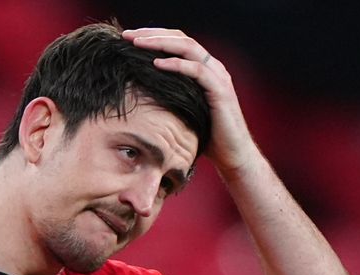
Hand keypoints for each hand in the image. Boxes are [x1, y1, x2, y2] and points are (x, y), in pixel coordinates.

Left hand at [123, 28, 254, 174]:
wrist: (232, 155)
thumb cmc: (205, 136)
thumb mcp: (181, 111)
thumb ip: (167, 97)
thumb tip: (137, 96)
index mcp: (203, 69)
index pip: (176, 42)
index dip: (153, 36)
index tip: (128, 39)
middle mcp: (212, 67)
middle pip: (180, 38)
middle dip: (152, 34)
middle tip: (127, 35)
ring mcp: (218, 76)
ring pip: (188, 47)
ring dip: (161, 43)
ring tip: (137, 43)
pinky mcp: (220, 90)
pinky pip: (197, 70)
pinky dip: (176, 64)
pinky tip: (156, 64)